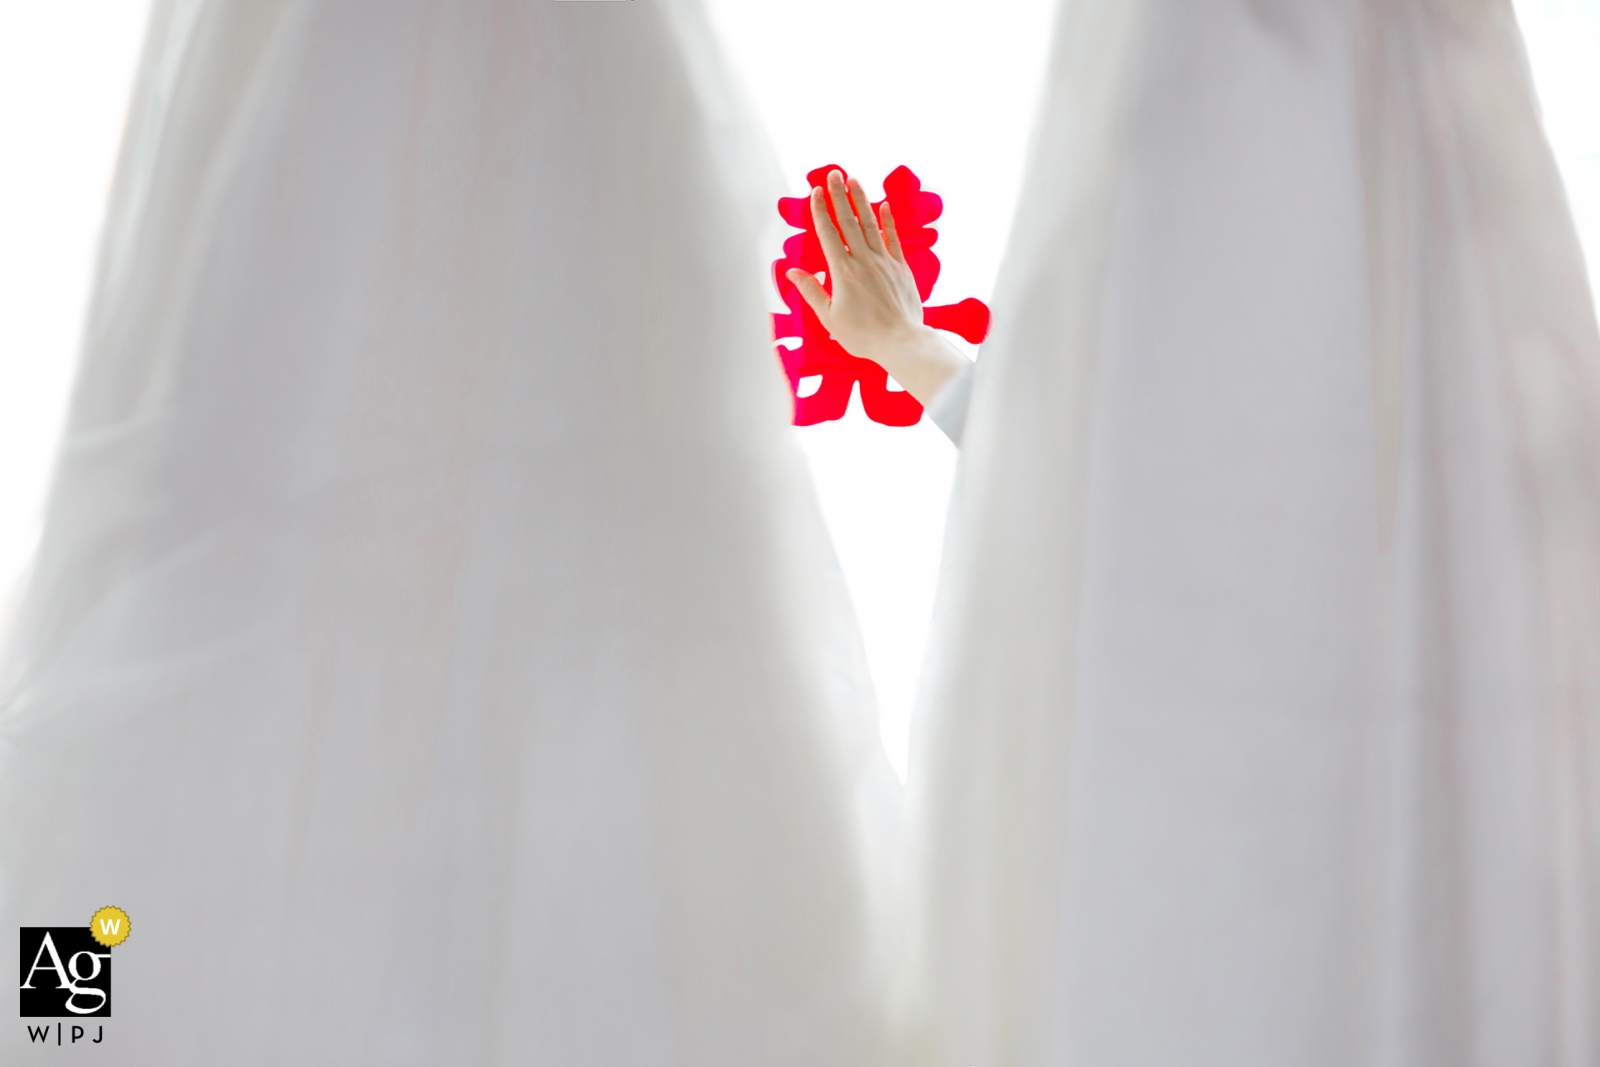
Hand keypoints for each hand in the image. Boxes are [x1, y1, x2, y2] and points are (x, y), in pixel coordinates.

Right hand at [786, 170, 968, 406]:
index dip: (820, 211)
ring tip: (854, 180)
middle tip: (833, 173)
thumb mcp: (828, 317)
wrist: (900, 342)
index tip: (815, 192)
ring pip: (870, 224)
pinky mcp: (901, 268)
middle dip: (839, 195)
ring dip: (861, 201)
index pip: (828, 234)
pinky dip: (888, 221)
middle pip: (848, 222)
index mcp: (842, 272)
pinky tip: (883, 205)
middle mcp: (863, 261)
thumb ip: (811, 291)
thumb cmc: (862, 335)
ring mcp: (885, 262)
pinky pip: (893, 239)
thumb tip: (792, 271)